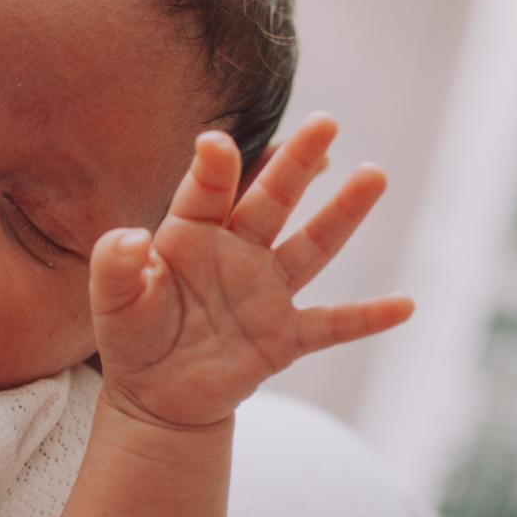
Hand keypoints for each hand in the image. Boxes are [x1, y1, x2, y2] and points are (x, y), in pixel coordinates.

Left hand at [90, 117, 411, 429]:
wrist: (158, 395)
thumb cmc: (134, 336)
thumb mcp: (112, 302)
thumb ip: (115, 266)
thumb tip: (131, 237)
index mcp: (192, 233)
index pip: (208, 190)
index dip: (214, 167)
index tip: (216, 143)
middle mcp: (237, 251)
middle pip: (273, 199)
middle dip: (297, 161)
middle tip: (326, 122)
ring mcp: (266, 292)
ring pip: (311, 245)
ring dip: (343, 213)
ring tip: (374, 174)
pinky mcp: (284, 336)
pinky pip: (332, 325)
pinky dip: (367, 318)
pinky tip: (404, 305)